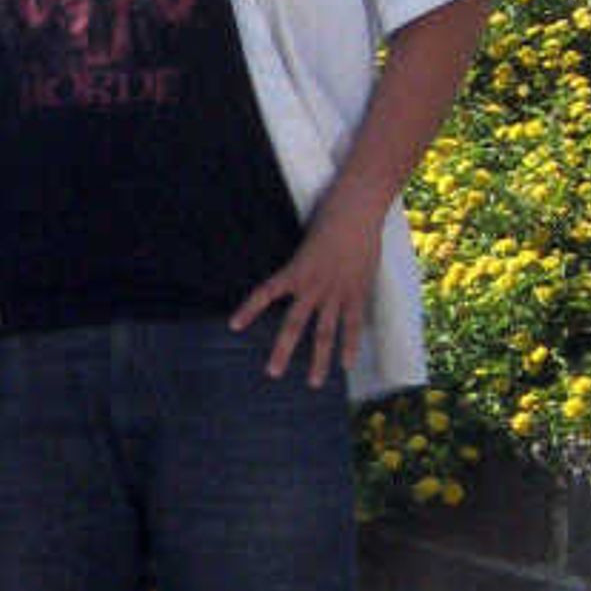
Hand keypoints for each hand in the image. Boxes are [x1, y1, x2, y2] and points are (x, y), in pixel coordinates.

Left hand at [231, 193, 385, 388]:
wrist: (356, 208)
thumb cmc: (329, 216)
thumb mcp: (306, 240)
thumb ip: (299, 262)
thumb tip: (289, 275)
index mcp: (295, 270)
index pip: (266, 292)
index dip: (249, 309)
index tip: (233, 326)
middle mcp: (313, 285)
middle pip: (294, 324)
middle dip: (283, 350)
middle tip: (273, 372)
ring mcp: (337, 291)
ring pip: (325, 332)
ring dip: (319, 359)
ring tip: (314, 382)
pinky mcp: (357, 292)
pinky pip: (352, 324)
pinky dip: (350, 345)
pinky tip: (347, 365)